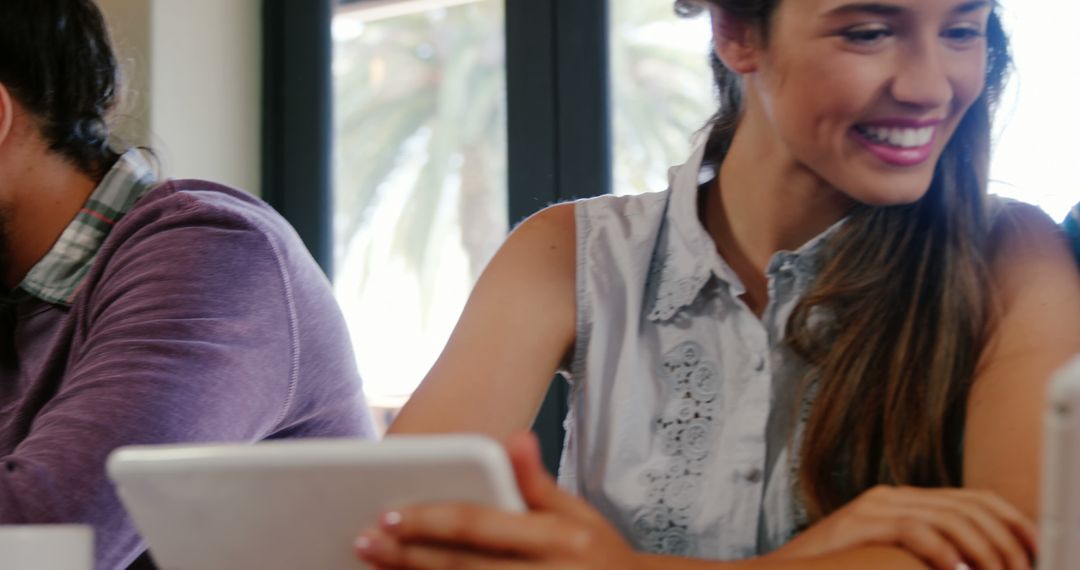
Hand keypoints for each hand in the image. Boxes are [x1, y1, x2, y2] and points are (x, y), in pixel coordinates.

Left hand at [354, 431, 643, 569]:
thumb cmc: (596, 553)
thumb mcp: (579, 514)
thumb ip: (539, 482)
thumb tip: (515, 438)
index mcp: (559, 538)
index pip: (481, 526)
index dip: (431, 520)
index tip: (388, 513)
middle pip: (463, 569)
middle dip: (408, 557)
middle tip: (363, 541)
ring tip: (373, 569)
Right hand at [770, 485, 1036, 569]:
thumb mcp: (890, 558)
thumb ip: (925, 552)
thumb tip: (971, 567)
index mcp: (903, 502)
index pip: (972, 499)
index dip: (1011, 521)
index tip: (1033, 549)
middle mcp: (892, 497)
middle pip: (967, 504)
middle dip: (1005, 538)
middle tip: (1021, 568)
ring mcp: (874, 507)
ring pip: (948, 516)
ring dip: (982, 549)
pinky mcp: (859, 523)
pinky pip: (912, 530)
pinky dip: (941, 552)